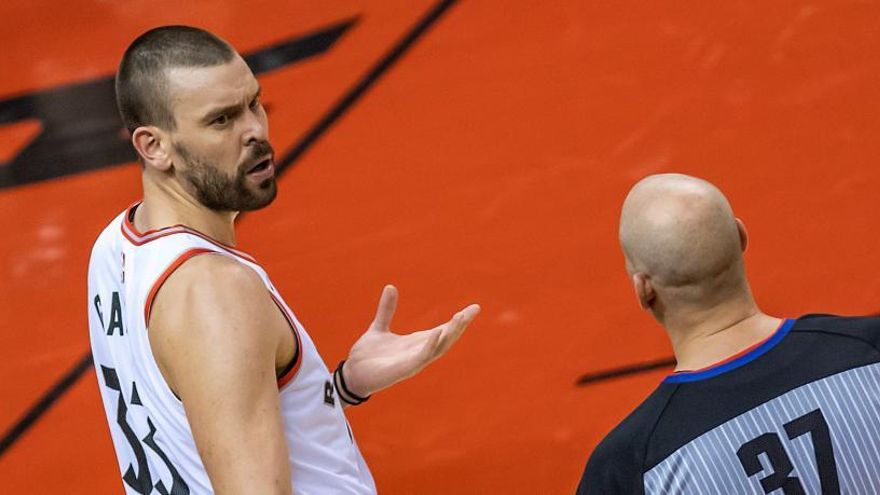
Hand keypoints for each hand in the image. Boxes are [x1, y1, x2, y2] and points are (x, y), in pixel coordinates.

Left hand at [342, 285, 479, 397]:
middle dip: (460, 326)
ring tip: (460, 317)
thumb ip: (386, 309)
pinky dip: (431, 345)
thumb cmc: (367, 356)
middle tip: (472, 310)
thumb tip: (390, 286)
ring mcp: (413, 362)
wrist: (352, 374)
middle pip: (446, 339)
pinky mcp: (404, 370)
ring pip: (439, 348)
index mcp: (416, 343)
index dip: (458, 320)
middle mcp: (418, 353)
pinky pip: (422, 358)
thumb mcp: (379, 327)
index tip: (474, 308)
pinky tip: (437, 333)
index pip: (443, 330)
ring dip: (450, 334)